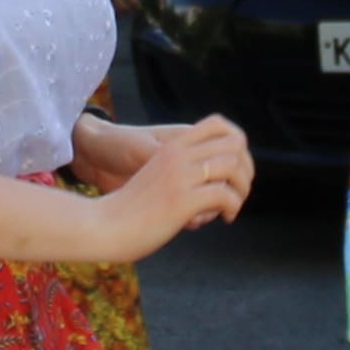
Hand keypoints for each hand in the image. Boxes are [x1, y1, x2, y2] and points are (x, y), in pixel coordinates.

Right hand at [96, 115, 254, 257]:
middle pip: (235, 143)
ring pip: (234, 167)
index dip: (237, 144)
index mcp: (172, 146)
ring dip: (242, 189)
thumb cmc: (130, 208)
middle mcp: (178, 155)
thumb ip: (182, 171)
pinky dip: (232, 208)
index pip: (220, 124)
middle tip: (237, 191)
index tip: (235, 169)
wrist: (103, 225)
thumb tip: (213, 184)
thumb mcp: (158, 176)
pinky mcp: (182, 200)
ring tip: (232, 207)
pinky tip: (224, 218)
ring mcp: (181, 176)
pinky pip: (224, 195)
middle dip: (246, 168)